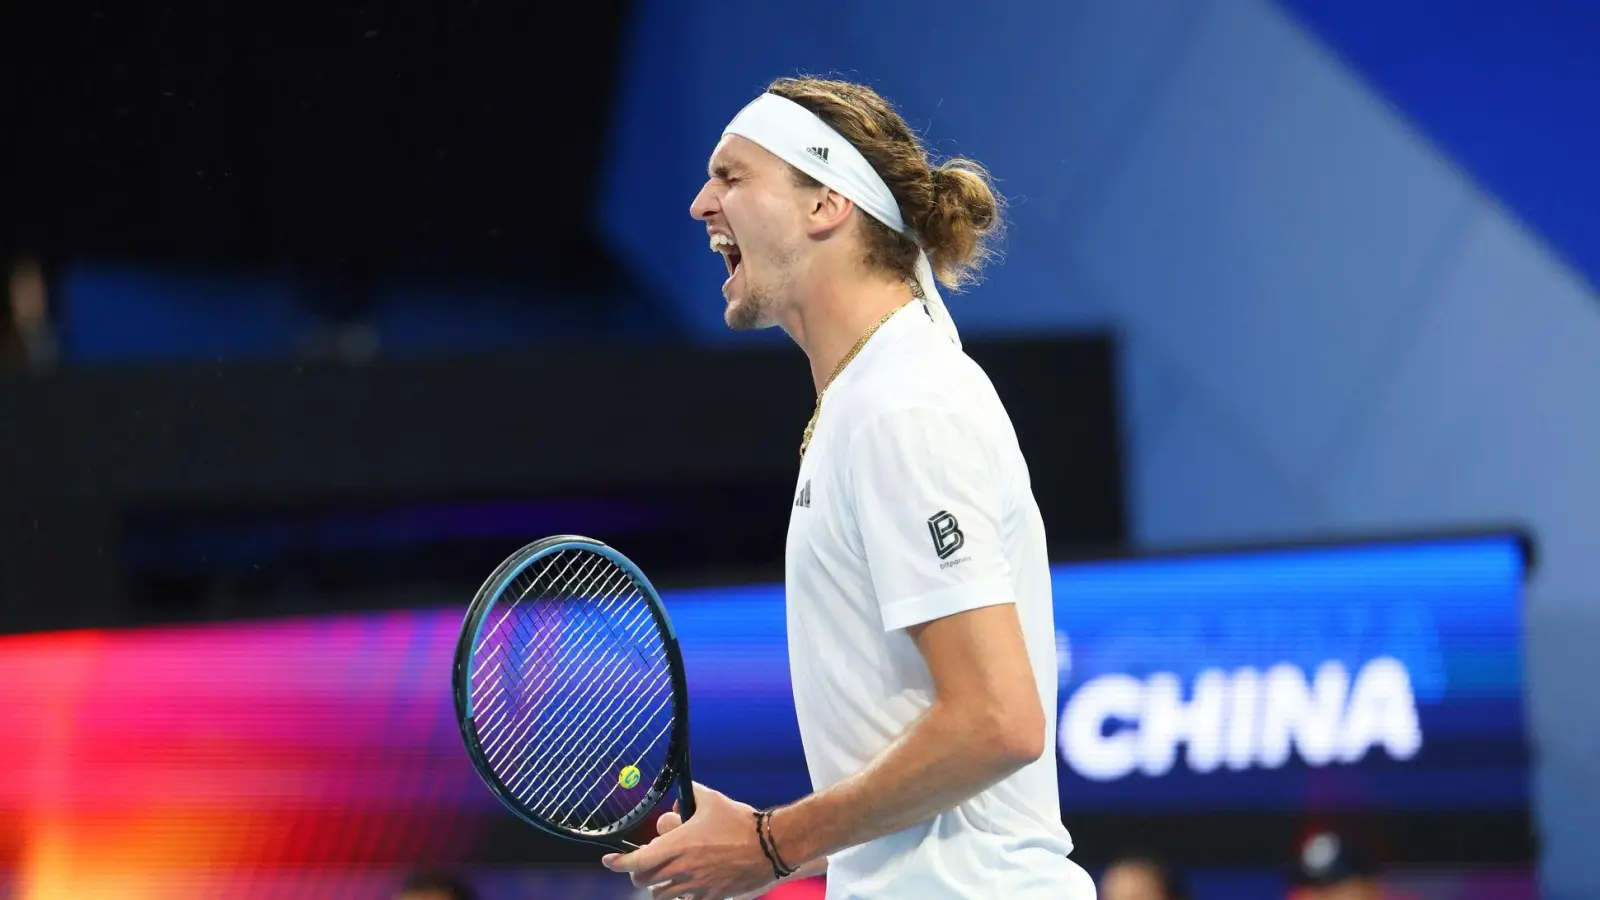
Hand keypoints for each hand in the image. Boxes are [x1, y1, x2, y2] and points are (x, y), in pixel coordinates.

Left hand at [602, 783, 776, 899]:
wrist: (770, 846)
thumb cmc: (741, 822)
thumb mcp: (712, 800)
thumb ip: (691, 794)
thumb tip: (680, 793)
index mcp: (678, 845)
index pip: (637, 860)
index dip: (618, 862)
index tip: (609, 860)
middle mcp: (682, 869)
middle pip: (644, 879)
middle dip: (640, 871)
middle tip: (646, 863)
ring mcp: (696, 887)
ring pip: (661, 896)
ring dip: (658, 886)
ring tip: (666, 877)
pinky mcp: (711, 898)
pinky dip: (681, 897)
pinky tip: (687, 888)